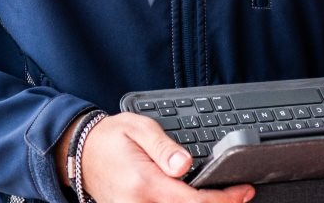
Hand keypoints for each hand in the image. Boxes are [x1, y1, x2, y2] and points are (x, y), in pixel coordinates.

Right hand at [71, 113, 256, 202]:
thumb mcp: (138, 128)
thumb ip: (164, 147)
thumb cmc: (110, 138)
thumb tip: (186, 165)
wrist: (80, 153)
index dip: (223, 200)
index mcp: (143, 183)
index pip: (193, 200)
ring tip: (221, 197)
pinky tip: (197, 199)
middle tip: (239, 195)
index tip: (243, 191)